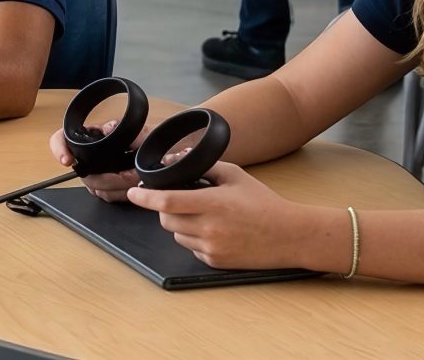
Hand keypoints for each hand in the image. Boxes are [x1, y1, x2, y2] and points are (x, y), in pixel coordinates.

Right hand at [48, 119, 144, 202]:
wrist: (165, 158)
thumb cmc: (150, 142)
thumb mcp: (143, 131)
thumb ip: (127, 129)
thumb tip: (110, 128)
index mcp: (93, 135)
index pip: (62, 138)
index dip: (59, 148)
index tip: (67, 160)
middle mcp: (90, 154)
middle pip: (80, 170)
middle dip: (104, 177)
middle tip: (126, 176)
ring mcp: (97, 172)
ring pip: (93, 186)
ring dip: (115, 187)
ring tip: (135, 180)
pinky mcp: (107, 188)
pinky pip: (105, 195)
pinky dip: (120, 194)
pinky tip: (133, 188)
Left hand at [127, 163, 332, 271]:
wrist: (289, 235)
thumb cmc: (263, 203)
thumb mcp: (235, 175)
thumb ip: (205, 167)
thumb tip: (177, 160)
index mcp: (212, 204)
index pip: (167, 201)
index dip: (145, 197)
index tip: (133, 192)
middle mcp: (209, 228)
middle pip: (166, 219)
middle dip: (165, 208)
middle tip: (180, 200)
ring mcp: (211, 248)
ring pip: (177, 235)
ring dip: (180, 224)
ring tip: (204, 215)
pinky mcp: (215, 262)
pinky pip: (191, 248)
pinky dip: (194, 239)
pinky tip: (214, 231)